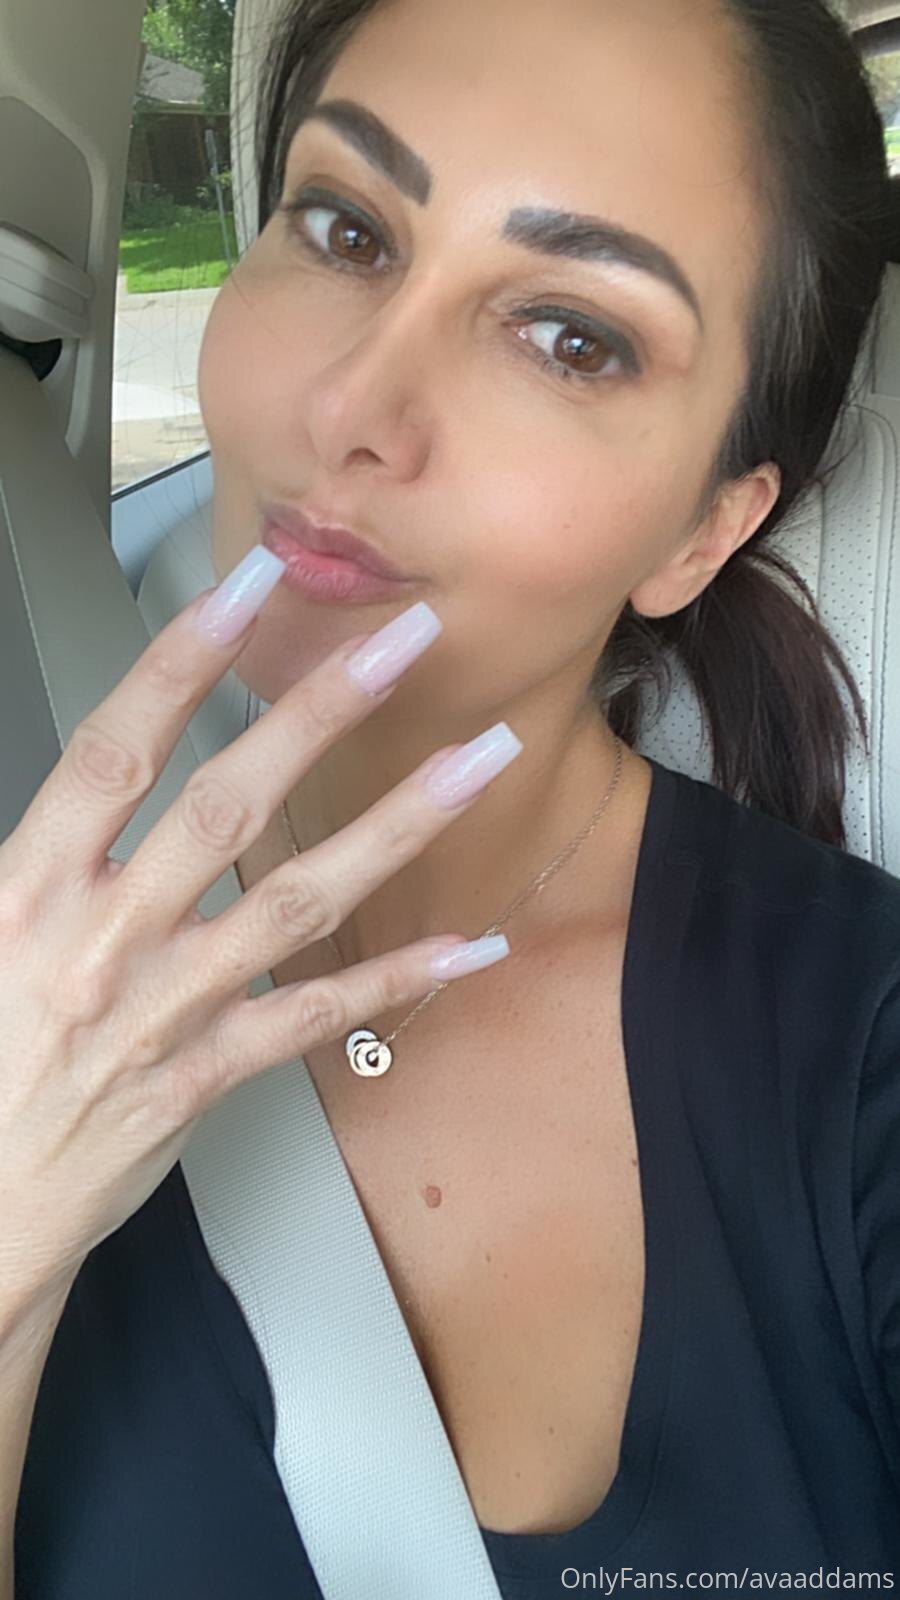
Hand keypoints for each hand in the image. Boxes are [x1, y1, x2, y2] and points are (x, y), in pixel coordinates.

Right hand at [0, 567, 519, 1312]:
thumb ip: (30, 845)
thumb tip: (83, 768)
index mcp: (30, 887)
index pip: (116, 750)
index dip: (183, 661)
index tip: (248, 587)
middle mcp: (104, 937)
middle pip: (227, 805)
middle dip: (320, 711)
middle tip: (405, 641)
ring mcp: (164, 1008)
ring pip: (297, 901)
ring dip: (397, 824)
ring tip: (481, 759)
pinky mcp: (204, 1075)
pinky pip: (312, 1018)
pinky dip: (392, 979)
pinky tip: (468, 942)